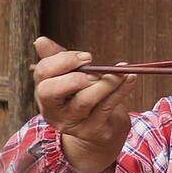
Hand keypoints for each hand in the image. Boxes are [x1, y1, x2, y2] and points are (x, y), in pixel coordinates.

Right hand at [31, 37, 137, 172]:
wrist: (102, 129)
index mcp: (44, 94)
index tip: (86, 56)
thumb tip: (41, 41)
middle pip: (50, 91)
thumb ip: (57, 59)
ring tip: (121, 71)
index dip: (62, 61)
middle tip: (93, 69)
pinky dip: (121, 90)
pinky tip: (130, 78)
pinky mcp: (93, 131)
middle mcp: (52, 111)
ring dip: (105, 82)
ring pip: (84, 100)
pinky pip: (107, 107)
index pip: (42, 74)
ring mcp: (72, 123)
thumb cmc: (83, 96)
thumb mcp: (69, 78)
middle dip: (72, 76)